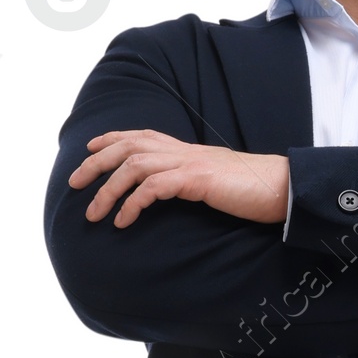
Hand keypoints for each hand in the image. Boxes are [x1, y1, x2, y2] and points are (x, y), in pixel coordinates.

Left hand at [71, 129, 290, 227]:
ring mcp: (189, 163)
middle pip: (127, 146)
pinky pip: (153, 188)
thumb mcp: (215, 182)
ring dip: (108, 190)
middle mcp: (183, 151)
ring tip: (93, 213)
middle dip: (96, 163)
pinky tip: (123, 222)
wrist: (283, 188)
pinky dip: (132, 204)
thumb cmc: (253, 191)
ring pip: (134, 166)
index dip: (112, 139)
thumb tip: (175, 191)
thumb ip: (193, 181)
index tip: (90, 149)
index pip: (141, 135)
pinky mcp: (197, 180)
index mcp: (186, 150)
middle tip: (74, 183)